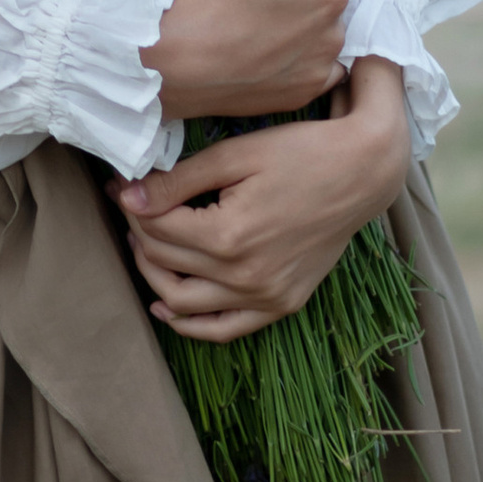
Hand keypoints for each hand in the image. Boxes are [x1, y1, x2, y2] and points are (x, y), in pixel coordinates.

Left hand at [114, 57, 411, 344]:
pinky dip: (191, 324)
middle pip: (165, 260)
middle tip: (131, 206)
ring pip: (183, 302)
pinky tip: (167, 305)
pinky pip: (225, 329)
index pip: (155, 226)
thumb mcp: (235, 154)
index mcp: (228, 234)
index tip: (118, 184)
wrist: (364, 172)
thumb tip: (127, 197)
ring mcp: (265, 297)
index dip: (130, 202)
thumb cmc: (301, 152)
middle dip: (138, 232)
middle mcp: (244, 275)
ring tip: (143, 245)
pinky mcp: (282, 304)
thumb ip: (178, 180)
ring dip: (153, 274)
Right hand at [138, 0, 354, 123]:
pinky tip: (270, 55)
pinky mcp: (300, 96)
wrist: (176, 68)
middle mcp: (336, 35)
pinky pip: (316, 69)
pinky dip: (302, 59)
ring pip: (324, 33)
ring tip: (260, 25)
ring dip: (306, 24)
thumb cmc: (215, 2)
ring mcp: (319, 70)